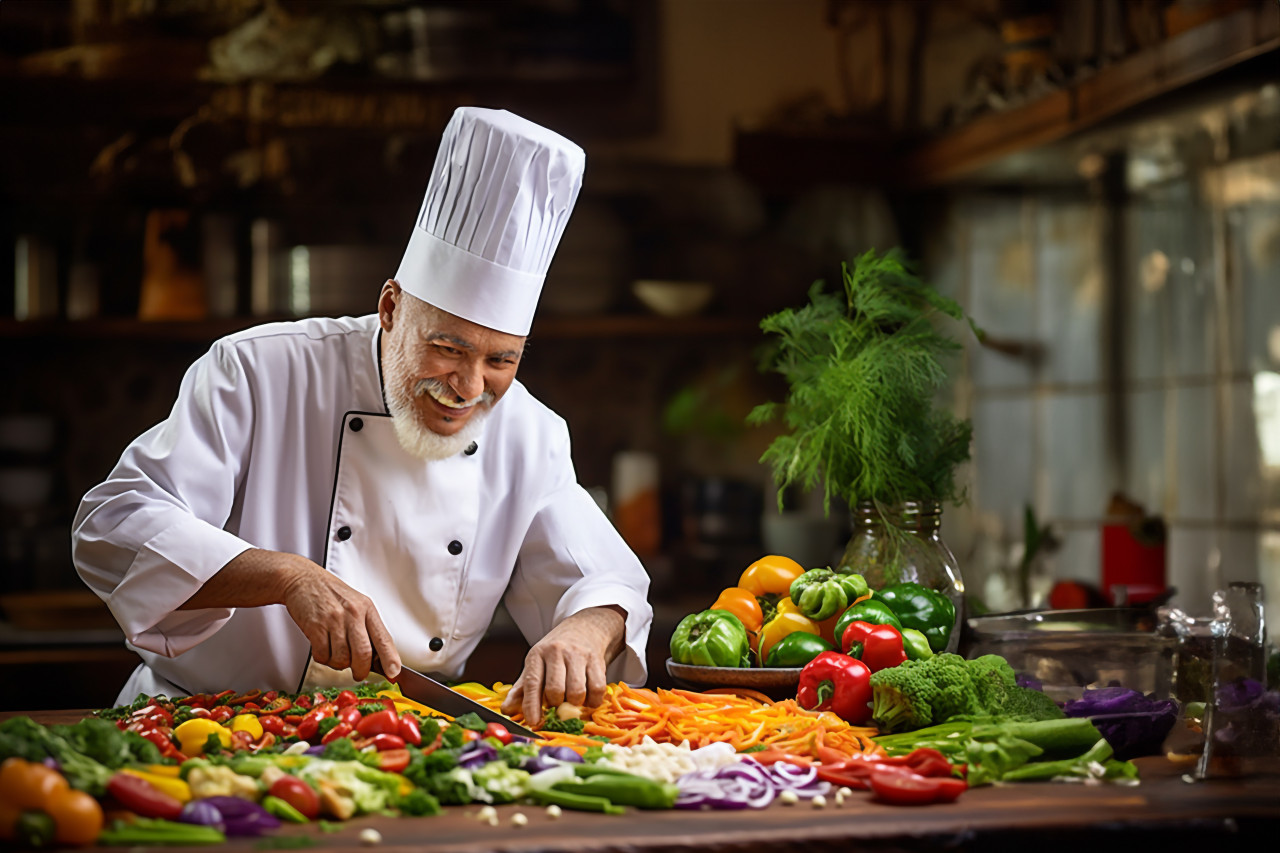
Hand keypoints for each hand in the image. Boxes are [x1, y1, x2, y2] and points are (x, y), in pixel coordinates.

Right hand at [276, 554, 401, 681]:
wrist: (304, 580)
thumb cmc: (331, 594)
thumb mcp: (357, 604)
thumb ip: (368, 628)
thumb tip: (379, 657)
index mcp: (367, 609)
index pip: (384, 638)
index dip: (390, 659)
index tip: (393, 672)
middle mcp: (353, 614)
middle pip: (363, 654)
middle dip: (361, 670)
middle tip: (358, 673)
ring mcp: (334, 620)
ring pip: (342, 658)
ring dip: (339, 664)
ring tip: (335, 653)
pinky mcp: (316, 627)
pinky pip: (322, 655)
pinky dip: (323, 658)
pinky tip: (322, 647)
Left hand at [501, 605, 624, 728]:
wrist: (584, 629)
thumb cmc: (555, 655)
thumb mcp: (535, 666)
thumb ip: (522, 690)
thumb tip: (507, 710)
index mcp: (537, 654)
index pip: (532, 683)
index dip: (532, 705)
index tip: (533, 722)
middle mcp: (557, 652)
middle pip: (556, 690)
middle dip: (556, 704)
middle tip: (558, 704)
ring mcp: (578, 655)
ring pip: (577, 692)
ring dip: (575, 704)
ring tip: (572, 699)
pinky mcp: (596, 660)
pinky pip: (597, 689)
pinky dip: (593, 701)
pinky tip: (587, 698)